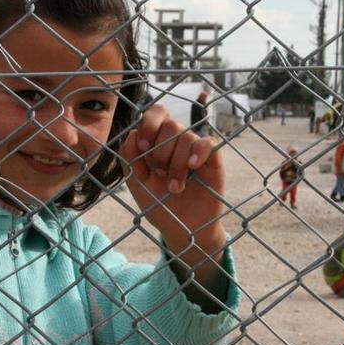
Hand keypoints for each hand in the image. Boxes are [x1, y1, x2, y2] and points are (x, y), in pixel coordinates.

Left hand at [119, 104, 225, 253]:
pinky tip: (192, 167)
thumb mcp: (137, 184)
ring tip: (175, 188)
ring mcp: (196, 151)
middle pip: (171, 125)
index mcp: (158, 142)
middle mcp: (178, 142)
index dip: (149, 123)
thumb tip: (132, 133)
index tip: (143, 147)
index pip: (156, 114)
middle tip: (159, 174)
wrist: (181, 230)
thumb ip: (130, 159)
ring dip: (176, 163)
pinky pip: (209, 143)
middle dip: (161, 150)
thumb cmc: (159, 205)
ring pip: (187, 137)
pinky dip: (199, 152)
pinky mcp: (213, 161)